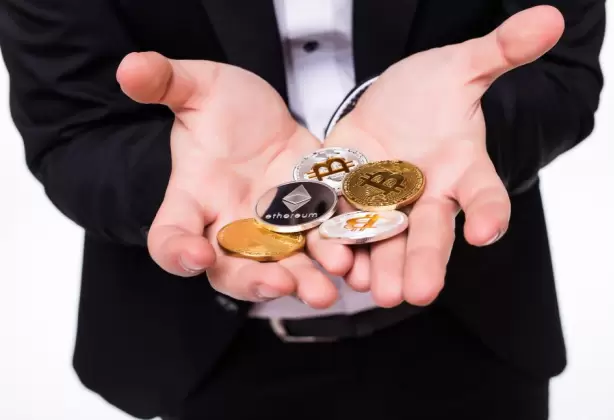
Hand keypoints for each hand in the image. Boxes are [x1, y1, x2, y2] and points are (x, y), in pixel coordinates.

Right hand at [116, 52, 350, 306]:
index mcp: (193, 200)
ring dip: (305, 279)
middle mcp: (230, 226)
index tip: (193, 255)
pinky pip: (324, 245)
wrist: (265, 119)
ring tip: (328, 289)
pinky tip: (358, 262)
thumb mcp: (197, 88)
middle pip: (232, 270)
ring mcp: (273, 230)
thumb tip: (130, 67)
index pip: (169, 237)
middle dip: (255, 280)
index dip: (177, 251)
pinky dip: (339, 254)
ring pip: (284, 267)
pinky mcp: (311, 222)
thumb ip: (166, 82)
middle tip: (279, 284)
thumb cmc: (223, 109)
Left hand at [319, 6, 564, 306]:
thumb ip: (499, 52)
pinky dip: (335, 239)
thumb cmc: (432, 93)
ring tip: (370, 289)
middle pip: (428, 232)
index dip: (487, 212)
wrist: (388, 105)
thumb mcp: (461, 68)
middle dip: (423, 261)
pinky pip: (341, 220)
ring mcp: (384, 202)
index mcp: (462, 170)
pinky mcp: (345, 196)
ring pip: (384, 238)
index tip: (486, 231)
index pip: (484, 194)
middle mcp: (427, 195)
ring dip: (377, 263)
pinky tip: (331, 261)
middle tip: (417, 294)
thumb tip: (549, 18)